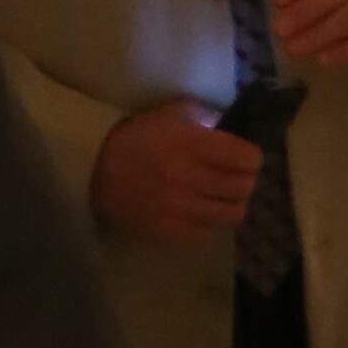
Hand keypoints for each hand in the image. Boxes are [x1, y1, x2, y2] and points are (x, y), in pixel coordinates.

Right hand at [90, 100, 259, 243]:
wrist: (96, 170)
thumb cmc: (135, 137)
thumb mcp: (165, 115)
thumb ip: (198, 114)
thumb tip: (225, 122)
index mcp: (190, 143)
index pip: (244, 157)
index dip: (251, 156)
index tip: (247, 156)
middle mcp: (191, 178)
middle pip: (244, 187)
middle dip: (246, 180)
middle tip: (238, 176)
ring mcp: (182, 209)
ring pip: (232, 214)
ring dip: (232, 203)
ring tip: (223, 196)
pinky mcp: (172, 232)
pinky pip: (209, 232)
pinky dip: (211, 222)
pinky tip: (201, 211)